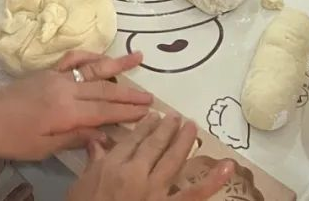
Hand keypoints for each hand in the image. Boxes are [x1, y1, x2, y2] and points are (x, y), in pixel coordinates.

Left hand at [0, 52, 151, 161]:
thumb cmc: (11, 137)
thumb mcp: (42, 148)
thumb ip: (74, 138)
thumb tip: (102, 135)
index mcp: (65, 111)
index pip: (104, 111)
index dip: (127, 112)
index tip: (148, 111)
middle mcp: (65, 89)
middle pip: (104, 89)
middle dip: (130, 93)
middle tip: (152, 96)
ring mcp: (57, 76)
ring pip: (93, 69)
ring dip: (117, 64)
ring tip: (139, 57)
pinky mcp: (49, 71)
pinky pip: (73, 59)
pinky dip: (90, 55)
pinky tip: (102, 55)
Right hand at [67, 114, 232, 200]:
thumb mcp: (81, 184)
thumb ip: (93, 160)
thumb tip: (96, 138)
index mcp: (114, 165)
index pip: (134, 139)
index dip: (146, 126)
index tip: (155, 115)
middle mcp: (137, 172)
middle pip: (155, 144)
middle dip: (167, 128)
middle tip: (176, 117)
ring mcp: (155, 191)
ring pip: (174, 160)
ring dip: (184, 141)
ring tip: (192, 126)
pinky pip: (193, 195)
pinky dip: (213, 181)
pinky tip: (227, 166)